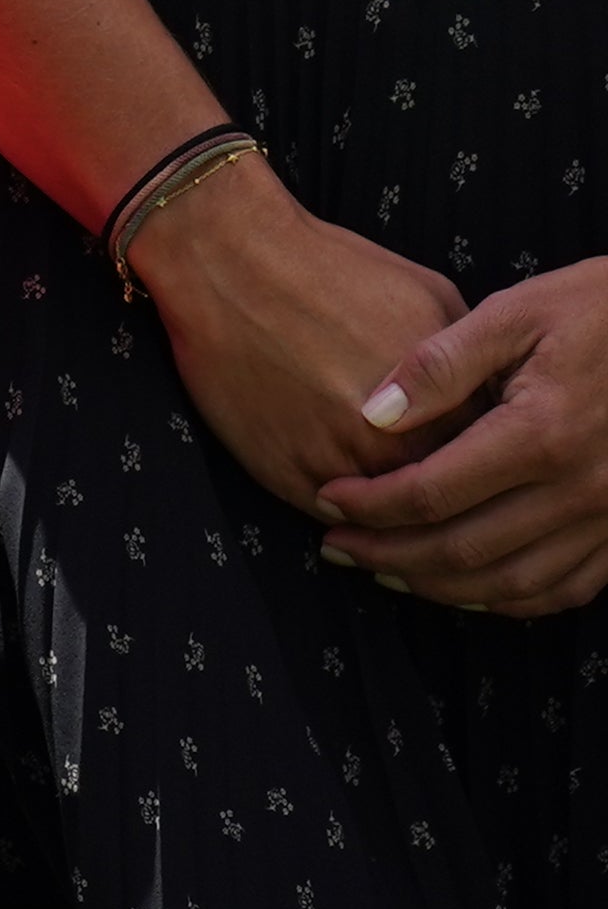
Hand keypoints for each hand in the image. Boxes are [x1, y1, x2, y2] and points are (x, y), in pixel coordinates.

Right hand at [131, 153, 469, 519]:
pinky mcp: (284, 473)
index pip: (487, 466)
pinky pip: (330, 517)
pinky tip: (345, 497)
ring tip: (387, 503)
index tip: (464, 461)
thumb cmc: (328, 268)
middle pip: (439, 501)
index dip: (479, 466)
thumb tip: (489, 404)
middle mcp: (397, 442)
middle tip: (423, 484)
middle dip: (439, 498)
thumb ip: (469, 365)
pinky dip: (342, 514)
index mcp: (445, 404)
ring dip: (391, 520)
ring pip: (386, 524)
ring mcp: (339, 462)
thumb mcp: (431, 297)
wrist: (228, 257)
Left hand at [311, 257, 607, 612]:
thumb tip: (373, 413)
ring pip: (514, 582)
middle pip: (466, 548)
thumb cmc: (594, 310)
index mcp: (540, 434)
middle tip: (338, 546)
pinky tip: (467, 586)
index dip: (371, 504)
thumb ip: (440, 365)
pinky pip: (568, 587)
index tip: (328, 498)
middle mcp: (579, 489)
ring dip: (442, 587)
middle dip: (390, 555)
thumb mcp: (514, 313)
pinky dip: (510, 598)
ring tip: (385, 572)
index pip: (432, 493)